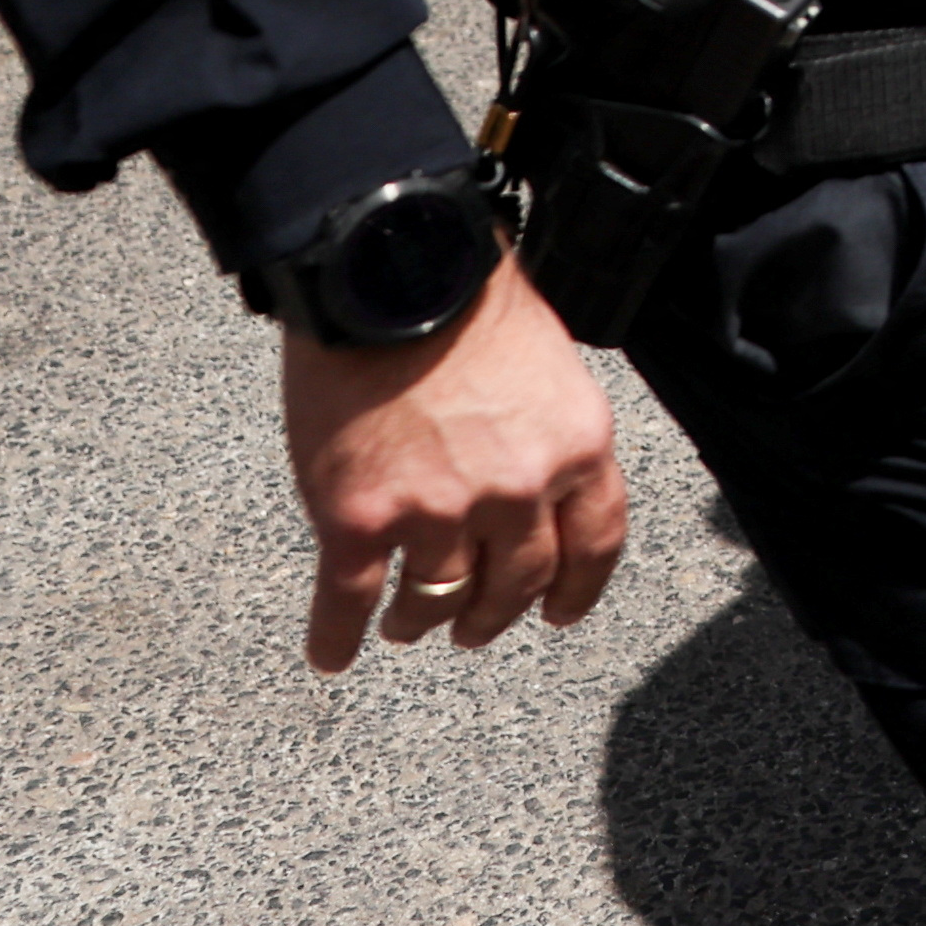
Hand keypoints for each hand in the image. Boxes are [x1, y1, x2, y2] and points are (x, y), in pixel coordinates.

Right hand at [282, 262, 627, 676]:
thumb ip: (547, 434)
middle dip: (493, 614)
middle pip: (515, 584)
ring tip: (409, 624)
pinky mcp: (358, 520)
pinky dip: (337, 636)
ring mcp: (437, 511)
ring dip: (421, 620)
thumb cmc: (469, 303)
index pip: (595, 543)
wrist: (393, 271)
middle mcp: (517, 490)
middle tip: (473, 627)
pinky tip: (331, 654)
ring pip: (436, 600)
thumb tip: (533, 487)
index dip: (576, 589)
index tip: (557, 615)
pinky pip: (348, 602)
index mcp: (576, 447)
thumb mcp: (549, 368)